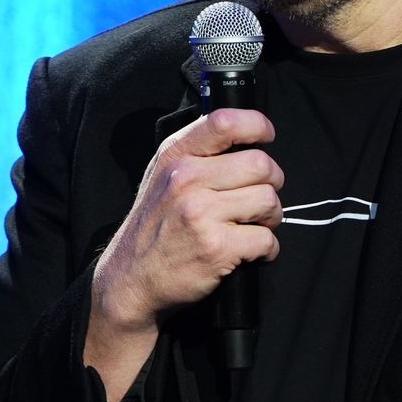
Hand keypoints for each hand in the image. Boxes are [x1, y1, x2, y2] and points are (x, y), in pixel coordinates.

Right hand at [85, 108, 282, 401]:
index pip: (225, 121)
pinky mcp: (216, 247)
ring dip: (270, 218)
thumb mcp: (162, 177)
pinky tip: (250, 252)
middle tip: (259, 200)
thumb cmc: (154, 228)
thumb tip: (246, 136)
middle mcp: (186, 179)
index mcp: (176, 155)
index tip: (266, 137)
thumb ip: (197, 153)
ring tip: (253, 227)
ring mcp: (201, 213)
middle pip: (261, 165)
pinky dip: (267, 249)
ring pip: (269, 201)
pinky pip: (266, 239)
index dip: (256, 125)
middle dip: (271, 184)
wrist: (129, 280)